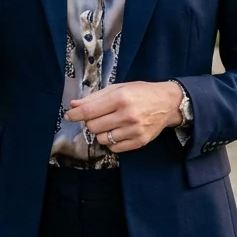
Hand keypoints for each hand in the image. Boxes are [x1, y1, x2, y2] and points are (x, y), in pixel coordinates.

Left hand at [64, 81, 183, 153]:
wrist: (167, 102)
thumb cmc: (141, 92)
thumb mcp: (118, 88)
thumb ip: (95, 97)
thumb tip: (74, 105)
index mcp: (120, 99)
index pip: (89, 111)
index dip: (75, 115)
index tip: (68, 115)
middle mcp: (127, 115)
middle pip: (93, 127)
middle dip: (90, 122)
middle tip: (97, 116)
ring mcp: (134, 130)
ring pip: (102, 139)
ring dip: (101, 132)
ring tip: (109, 124)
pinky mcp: (140, 142)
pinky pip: (114, 148)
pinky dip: (111, 141)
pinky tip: (117, 131)